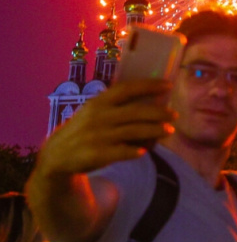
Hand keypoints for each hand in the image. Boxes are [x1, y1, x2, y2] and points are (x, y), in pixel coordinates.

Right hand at [40, 80, 174, 176]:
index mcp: (99, 102)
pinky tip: (144, 151)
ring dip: (154, 131)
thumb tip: (153, 104)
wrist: (56, 155)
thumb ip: (117, 107)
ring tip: (169, 131)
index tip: (168, 85)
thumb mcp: (94, 112)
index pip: (127, 89)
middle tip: (174, 115)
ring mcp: (98, 135)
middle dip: (159, 113)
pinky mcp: (97, 153)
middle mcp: (99, 117)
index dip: (149, 86)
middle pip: (136, 112)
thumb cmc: (84, 130)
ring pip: (134, 131)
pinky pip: (122, 152)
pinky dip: (134, 151)